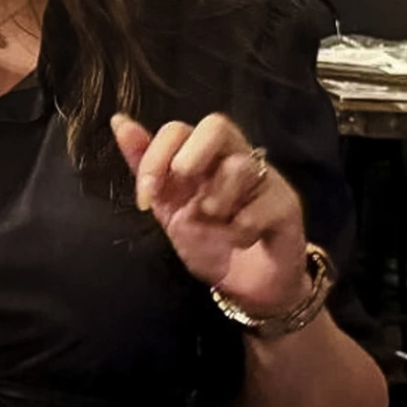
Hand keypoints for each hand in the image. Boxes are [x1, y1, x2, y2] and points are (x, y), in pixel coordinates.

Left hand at [112, 113, 311, 315]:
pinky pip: (261, 206)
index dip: (155, 158)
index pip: (177, 130)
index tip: (145, 200)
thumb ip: (146, 167)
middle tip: (185, 187)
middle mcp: (235, 159)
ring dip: (215, 202)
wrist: (244, 286)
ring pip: (239, 167)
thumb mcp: (167, 207)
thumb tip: (119, 121)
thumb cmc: (207, 241)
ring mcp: (265, 179)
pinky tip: (240, 240)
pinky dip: (240, 230)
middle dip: (191, 156)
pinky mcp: (287, 205)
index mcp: (201, 158)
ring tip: (216, 224)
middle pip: (217, 125)